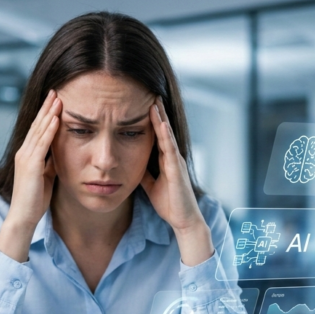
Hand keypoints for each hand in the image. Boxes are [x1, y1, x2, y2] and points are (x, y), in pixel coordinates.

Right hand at [0, 90, 59, 261]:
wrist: (24, 216)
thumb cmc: (35, 199)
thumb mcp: (46, 176)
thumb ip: (50, 162)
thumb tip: (60, 152)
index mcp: (28, 155)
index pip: (38, 129)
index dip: (46, 114)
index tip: (55, 100)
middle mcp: (24, 153)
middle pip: (37, 125)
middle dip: (47, 107)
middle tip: (56, 90)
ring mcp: (26, 158)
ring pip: (39, 130)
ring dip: (49, 113)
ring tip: (58, 98)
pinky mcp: (30, 165)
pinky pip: (42, 144)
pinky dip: (49, 130)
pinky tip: (56, 119)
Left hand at [140, 97, 213, 265]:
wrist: (183, 220)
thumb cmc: (170, 203)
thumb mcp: (151, 185)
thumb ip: (144, 174)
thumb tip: (131, 164)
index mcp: (165, 160)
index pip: (157, 135)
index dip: (151, 119)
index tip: (143, 103)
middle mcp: (172, 157)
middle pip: (163, 130)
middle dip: (157, 112)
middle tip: (150, 92)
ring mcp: (176, 162)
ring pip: (167, 135)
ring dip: (161, 118)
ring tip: (154, 101)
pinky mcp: (177, 170)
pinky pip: (170, 149)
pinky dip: (165, 135)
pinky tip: (160, 123)